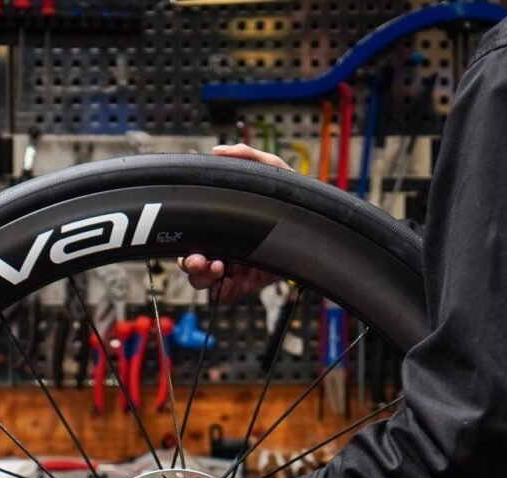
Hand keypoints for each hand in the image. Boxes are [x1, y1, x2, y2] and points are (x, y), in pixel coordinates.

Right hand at [176, 145, 289, 301]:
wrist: (320, 229)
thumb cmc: (295, 199)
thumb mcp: (274, 171)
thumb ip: (248, 156)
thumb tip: (219, 152)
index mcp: (223, 223)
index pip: (192, 233)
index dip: (186, 237)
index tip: (192, 238)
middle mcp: (225, 245)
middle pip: (191, 260)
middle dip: (189, 261)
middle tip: (199, 258)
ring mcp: (234, 267)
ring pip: (202, 280)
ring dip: (201, 275)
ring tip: (216, 266)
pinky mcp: (247, 285)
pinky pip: (223, 295)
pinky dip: (220, 291)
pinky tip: (227, 278)